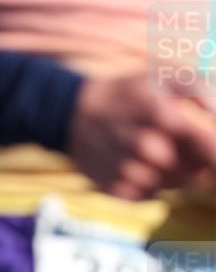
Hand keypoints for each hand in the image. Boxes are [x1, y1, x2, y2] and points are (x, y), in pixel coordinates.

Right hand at [68, 73, 215, 200]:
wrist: (69, 112)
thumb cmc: (124, 93)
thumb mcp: (160, 75)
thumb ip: (197, 87)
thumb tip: (215, 111)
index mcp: (163, 115)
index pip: (207, 144)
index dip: (214, 153)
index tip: (215, 158)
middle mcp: (145, 146)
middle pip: (192, 172)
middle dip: (195, 166)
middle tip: (181, 151)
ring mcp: (126, 169)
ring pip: (168, 187)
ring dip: (170, 177)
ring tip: (157, 157)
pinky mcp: (110, 186)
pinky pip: (144, 197)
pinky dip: (147, 188)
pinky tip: (139, 170)